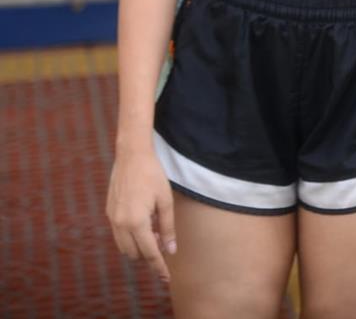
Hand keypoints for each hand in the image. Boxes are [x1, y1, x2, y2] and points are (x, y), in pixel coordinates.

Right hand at [106, 148, 175, 282]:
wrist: (131, 155)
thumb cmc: (152, 175)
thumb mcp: (165, 200)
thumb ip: (167, 227)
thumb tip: (170, 250)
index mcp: (137, 222)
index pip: (149, 253)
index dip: (158, 266)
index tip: (166, 277)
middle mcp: (121, 224)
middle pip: (135, 254)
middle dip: (149, 252)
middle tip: (162, 237)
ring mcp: (112, 218)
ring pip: (124, 247)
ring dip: (138, 246)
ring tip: (153, 228)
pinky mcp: (109, 212)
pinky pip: (118, 235)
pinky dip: (130, 236)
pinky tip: (142, 221)